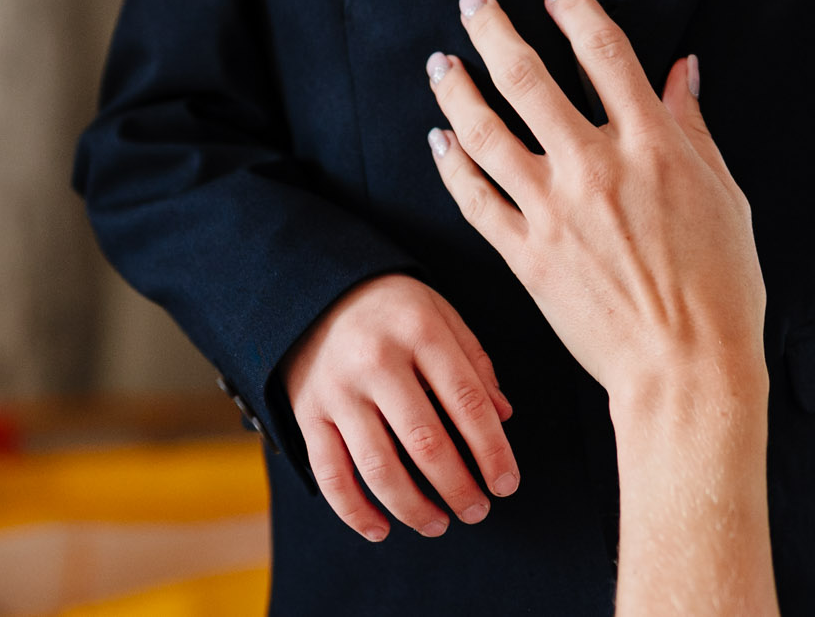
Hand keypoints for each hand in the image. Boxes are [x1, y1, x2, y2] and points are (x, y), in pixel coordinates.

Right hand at [282, 273, 517, 541]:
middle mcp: (378, 362)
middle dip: (457, 486)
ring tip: (438, 524)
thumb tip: (503, 416)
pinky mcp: (307, 414)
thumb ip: (474, 363)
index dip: (492, 450)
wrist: (315, 286)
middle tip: (477, 511)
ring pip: (378, 467)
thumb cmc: (393, 307)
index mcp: (421, 333)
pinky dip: (354, 511)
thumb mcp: (442, 314)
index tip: (507, 484)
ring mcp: (338, 391)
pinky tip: (381, 529)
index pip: (467, 403)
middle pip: (425, 442)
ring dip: (413, 507)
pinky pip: (330, 474)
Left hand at [428, 0, 766, 411]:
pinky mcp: (526, 255)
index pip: (605, 53)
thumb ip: (693, 129)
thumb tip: (683, 73)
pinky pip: (475, 198)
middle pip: (527, 78)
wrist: (685, 367)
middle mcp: (595, 166)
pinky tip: (440, 141)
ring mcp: (554, 211)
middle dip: (493, 32)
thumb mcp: (725, 195)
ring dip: (456, 90)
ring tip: (439, 64)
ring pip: (486, 132)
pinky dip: (452, 164)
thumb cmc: (722, 287)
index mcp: (652, 145)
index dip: (575, 13)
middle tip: (472, 4)